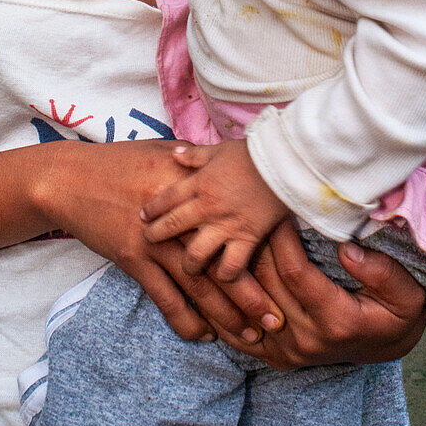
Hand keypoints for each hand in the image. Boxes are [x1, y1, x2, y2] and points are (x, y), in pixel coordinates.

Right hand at [55, 139, 285, 345]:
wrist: (72, 178)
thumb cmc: (120, 162)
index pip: (236, 224)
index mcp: (192, 186)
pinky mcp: (132, 258)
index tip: (289, 275)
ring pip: (199, 285)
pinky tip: (203, 335)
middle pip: (223, 261)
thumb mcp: (163, 153)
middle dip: (253, 295)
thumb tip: (229, 165)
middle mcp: (179, 215)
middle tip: (279, 320)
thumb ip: (197, 166)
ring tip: (250, 337)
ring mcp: (154, 239)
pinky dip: (185, 319)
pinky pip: (164, 297)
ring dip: (226, 316)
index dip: (265, 253)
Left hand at [140, 140, 287, 280]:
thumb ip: (195, 155)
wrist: (283, 162)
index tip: (142, 217)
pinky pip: (231, 265)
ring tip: (187, 268)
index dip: (150, 210)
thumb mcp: (219, 149)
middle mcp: (207, 206)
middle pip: (171, 227)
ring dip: (188, 264)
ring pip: (196, 255)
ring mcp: (226, 225)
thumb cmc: (252, 153)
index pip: (165, 199)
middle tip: (149, 242)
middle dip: (155, 236)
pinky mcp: (247, 238)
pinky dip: (225, 274)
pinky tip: (221, 276)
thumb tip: (175, 154)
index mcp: (199, 182)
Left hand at [212, 219, 425, 370]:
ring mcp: (287, 351)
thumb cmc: (395, 313)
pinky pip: (237, 331)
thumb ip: (382, 272)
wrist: (383, 347)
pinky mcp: (274, 356)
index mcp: (336, 321)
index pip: (294, 271)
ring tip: (225, 230)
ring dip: (233, 267)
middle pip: (264, 283)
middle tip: (243, 209)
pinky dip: (222, 303)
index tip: (274, 207)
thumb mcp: (406, 294)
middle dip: (252, 243)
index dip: (280, 236)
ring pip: (246, 303)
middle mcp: (306, 339)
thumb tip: (347, 249)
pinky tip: (214, 272)